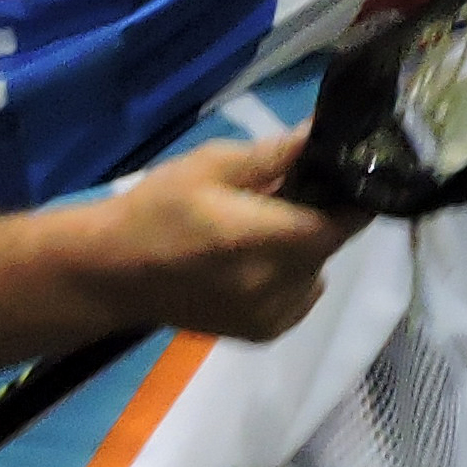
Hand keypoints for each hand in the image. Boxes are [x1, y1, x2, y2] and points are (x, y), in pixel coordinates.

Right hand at [57, 131, 355, 339]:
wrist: (112, 274)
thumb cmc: (157, 210)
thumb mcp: (212, 165)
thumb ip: (274, 155)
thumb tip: (322, 132)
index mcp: (264, 241)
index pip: (342, 223)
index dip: (353, 197)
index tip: (346, 173)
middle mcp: (277, 286)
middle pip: (327, 245)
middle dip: (319, 215)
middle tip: (288, 193)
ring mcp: (271, 317)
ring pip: (316, 271)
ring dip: (304, 247)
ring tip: (264, 228)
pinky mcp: (262, 334)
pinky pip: (300, 297)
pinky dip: (291, 276)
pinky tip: (255, 260)